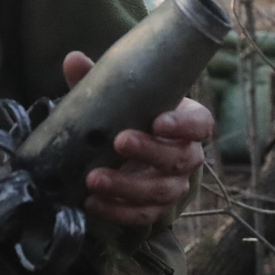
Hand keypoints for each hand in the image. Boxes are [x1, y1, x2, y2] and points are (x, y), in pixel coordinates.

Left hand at [63, 49, 213, 228]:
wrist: (129, 158)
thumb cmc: (130, 119)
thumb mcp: (118, 100)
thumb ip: (99, 81)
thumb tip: (73, 59)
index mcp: (186, 124)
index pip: (200, 124)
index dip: (184, 124)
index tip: (158, 121)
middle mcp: (187, 157)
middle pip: (179, 158)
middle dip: (149, 151)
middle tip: (119, 142)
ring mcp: (173, 186)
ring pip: (160, 191)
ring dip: (126, 186)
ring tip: (94, 179)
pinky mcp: (156, 210)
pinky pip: (142, 215)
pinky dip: (117, 211)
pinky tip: (93, 202)